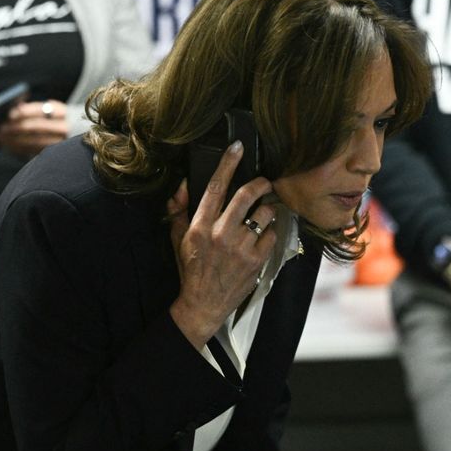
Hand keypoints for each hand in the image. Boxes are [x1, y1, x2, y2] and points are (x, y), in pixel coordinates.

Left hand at [0, 99, 69, 158]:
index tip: (9, 114)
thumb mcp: (49, 108)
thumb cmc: (55, 118)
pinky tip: (8, 145)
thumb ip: (32, 109)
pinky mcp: (54, 153)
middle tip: (0, 128)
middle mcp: (64, 127)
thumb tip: (14, 109)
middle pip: (36, 127)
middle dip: (16, 127)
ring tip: (0, 137)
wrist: (76, 133)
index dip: (25, 112)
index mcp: (61, 111)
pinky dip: (19, 148)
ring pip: (34, 141)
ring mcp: (60, 142)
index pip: (41, 110)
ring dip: (14, 139)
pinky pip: (34, 151)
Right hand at [167, 142, 276, 349]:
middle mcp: (221, 235)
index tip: (238, 147)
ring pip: (264, 214)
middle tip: (264, 182)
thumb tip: (185, 185)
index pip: (215, 187)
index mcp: (200, 227)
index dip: (228, 163)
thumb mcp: (178, 238)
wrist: (204, 303)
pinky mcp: (257, 261)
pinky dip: (269, 232)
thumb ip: (179, 209)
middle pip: (247, 195)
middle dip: (260, 183)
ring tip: (262, 215)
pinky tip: (261, 237)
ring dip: (266, 210)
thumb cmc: (191, 268)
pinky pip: (272, 235)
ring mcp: (242, 248)